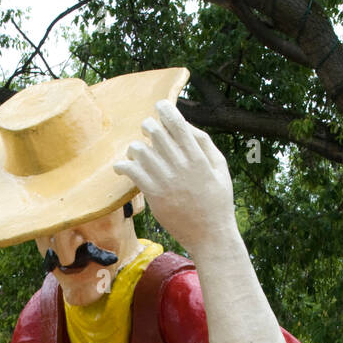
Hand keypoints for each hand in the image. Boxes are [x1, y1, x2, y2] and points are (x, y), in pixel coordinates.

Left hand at [113, 99, 234, 253]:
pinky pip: (131, 171)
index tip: (160, 107)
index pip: (176, 122)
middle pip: (154, 131)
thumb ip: (204, 143)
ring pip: (139, 149)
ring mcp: (165, 180)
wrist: (210, 235)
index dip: (164, 109)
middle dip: (148, 127)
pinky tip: (122, 168)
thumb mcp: (220, 166)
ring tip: (138, 154)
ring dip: (135, 148)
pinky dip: (122, 166)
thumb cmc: (217, 200)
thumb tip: (184, 124)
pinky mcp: (153, 195)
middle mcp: (180, 165)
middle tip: (148, 133)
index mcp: (198, 156)